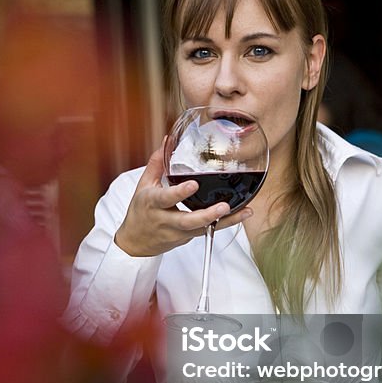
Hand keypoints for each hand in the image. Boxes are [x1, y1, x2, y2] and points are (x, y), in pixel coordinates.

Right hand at [114, 142, 252, 257]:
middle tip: (224, 206)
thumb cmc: (141, 211)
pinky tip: (242, 215)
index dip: (180, 193)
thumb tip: (167, 141)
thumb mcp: (143, 185)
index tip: (193, 184)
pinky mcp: (188, 238)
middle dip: (207, 215)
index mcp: (153, 203)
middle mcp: (166, 220)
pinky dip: (226, 223)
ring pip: (203, 229)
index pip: (166, 198)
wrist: (137, 241)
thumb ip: (156, 163)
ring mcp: (179, 232)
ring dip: (225, 221)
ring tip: (244, 211)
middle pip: (188, 221)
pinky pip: (209, 231)